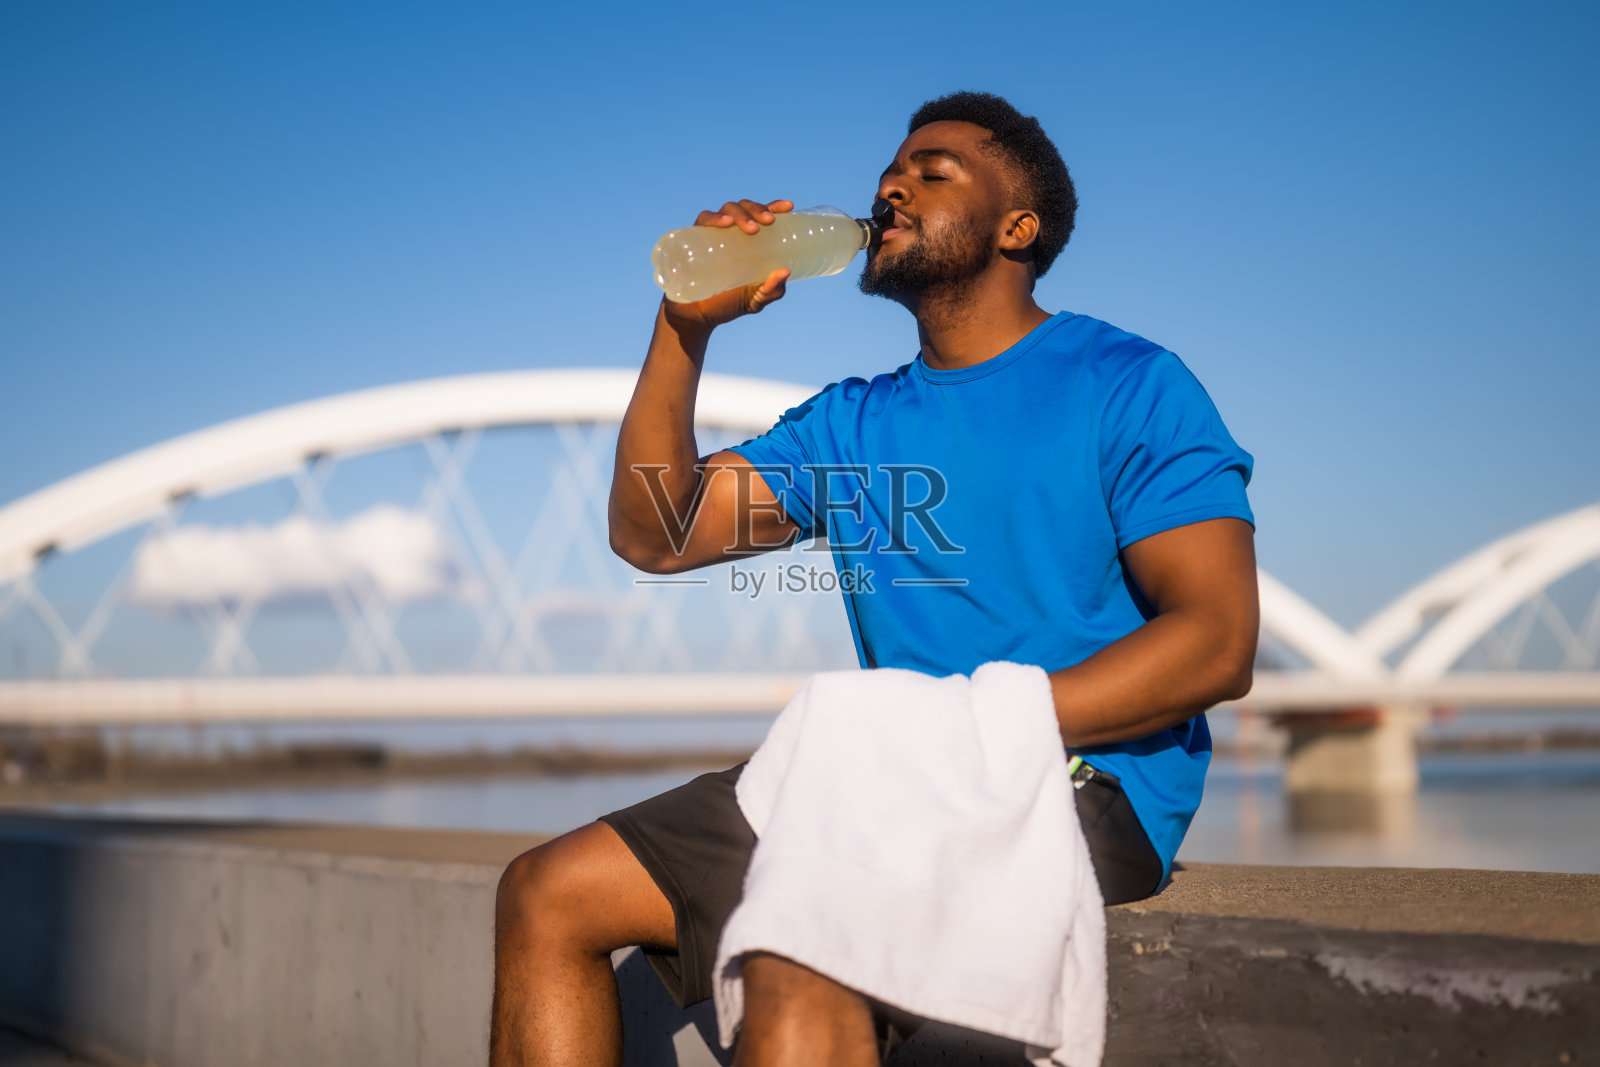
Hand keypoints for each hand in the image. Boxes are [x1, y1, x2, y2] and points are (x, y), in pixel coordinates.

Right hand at [661, 199, 793, 331]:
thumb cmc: (728, 303)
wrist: (697, 315)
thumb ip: (772, 291)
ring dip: (741, 214)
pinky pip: (704, 219)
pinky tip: (725, 224)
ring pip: (728, 209)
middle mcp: (733, 232)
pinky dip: (714, 218)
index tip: (789, 207)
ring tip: (751, 228)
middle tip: (769, 221)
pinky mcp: (695, 237)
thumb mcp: (756, 300)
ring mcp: (714, 232)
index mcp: (750, 241)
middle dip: (758, 210)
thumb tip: (785, 272)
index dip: (775, 206)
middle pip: (746, 208)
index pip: (763, 216)